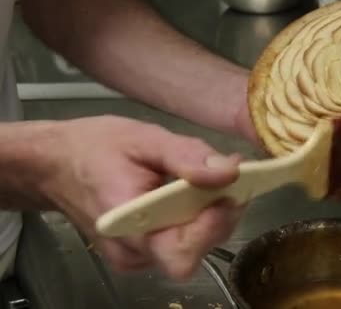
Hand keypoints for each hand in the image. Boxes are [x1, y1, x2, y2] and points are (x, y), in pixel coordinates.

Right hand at [41, 115, 244, 279]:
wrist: (56, 164)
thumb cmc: (93, 148)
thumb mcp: (143, 138)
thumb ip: (187, 156)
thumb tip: (229, 171)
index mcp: (127, 225)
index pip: (181, 253)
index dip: (211, 227)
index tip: (227, 192)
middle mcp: (132, 252)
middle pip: (195, 250)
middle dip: (219, 215)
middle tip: (227, 178)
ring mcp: (136, 257)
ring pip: (192, 247)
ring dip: (209, 215)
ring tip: (207, 179)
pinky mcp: (142, 252)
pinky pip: (180, 241)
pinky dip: (194, 218)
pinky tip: (190, 192)